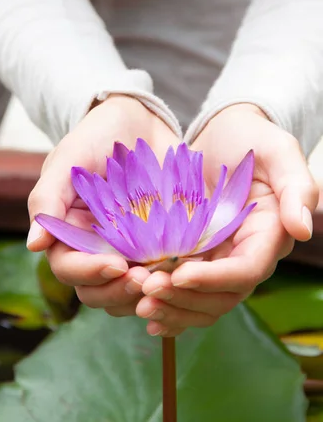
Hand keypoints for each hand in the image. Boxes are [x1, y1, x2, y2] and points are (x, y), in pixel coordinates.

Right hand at [27, 95, 179, 316]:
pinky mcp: (160, 244)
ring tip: (170, 278)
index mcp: (68, 232)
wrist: (137, 118)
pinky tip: (189, 269)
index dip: (90, 273)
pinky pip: (163, 274)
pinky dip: (173, 279)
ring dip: (147, 293)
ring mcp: (129, 248)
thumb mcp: (68, 159)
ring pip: (130, 291)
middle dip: (120, 291)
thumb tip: (33, 246)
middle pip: (98, 290)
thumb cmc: (95, 135)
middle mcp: (96, 247)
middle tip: (147, 279)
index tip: (117, 265)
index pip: (69, 268)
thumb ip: (48, 199)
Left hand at [135, 104, 318, 336]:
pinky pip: (185, 290)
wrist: (225, 132)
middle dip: (185, 299)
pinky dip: (167, 303)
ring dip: (172, 307)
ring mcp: (218, 257)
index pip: (246, 270)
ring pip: (201, 300)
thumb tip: (302, 228)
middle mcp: (245, 253)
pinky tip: (142, 308)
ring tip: (139, 302)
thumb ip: (297, 187)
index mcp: (268, 235)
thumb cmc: (253, 137)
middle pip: (222, 295)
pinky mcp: (196, 254)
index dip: (214, 279)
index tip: (179, 274)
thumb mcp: (279, 151)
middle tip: (146, 290)